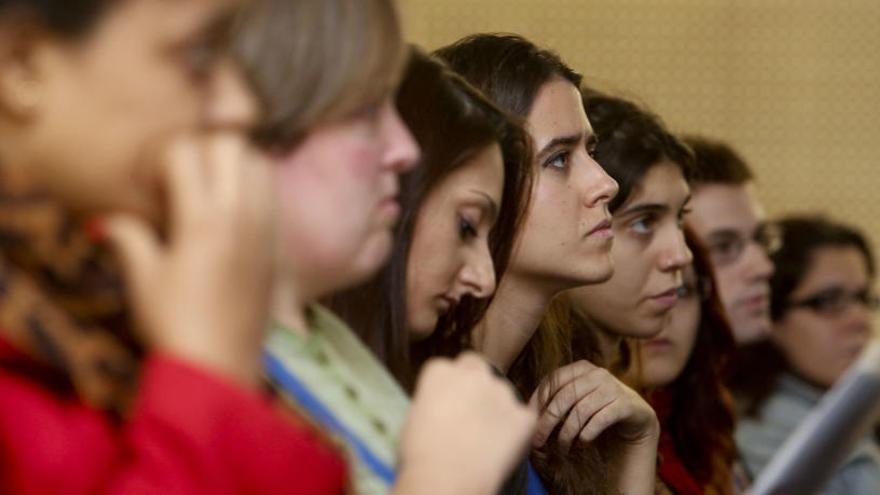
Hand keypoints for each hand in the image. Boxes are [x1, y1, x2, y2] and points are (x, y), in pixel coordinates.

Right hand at [105, 132, 275, 387]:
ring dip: (236, 163)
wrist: (220, 368)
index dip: (162, 158)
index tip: (152, 183)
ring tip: (212, 189)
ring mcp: (265, 229)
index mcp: (203, 220)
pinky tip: (231, 213)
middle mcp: (241, 216)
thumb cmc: (175, 324)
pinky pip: (273, 196)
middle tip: (185, 176)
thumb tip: (105, 219)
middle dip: (204, 148)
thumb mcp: (144, 279)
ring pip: (261, 164)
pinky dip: (254, 188)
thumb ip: (128, 237)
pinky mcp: (277, 246)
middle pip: (233, 144)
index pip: (187, 151)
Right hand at [397, 352, 536, 494]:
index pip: (449, 368)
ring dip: (496, 406)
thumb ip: (433, 399)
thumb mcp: (415, 416)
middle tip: (470, 411)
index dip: (449, 387)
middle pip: (477, 367)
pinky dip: (516, 429)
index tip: (447, 405)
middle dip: (475, 383)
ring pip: (502, 392)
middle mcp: (474, 373)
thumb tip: (442, 404)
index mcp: (441, 370)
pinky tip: (502, 447)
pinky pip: (523, 418)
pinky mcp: (523, 416)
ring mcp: (502, 392)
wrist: (447, 478)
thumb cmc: (421, 453)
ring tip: (485, 437)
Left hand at [529, 360, 658, 451]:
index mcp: (581, 368)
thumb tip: (526, 412)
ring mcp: (613, 387)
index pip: (553, 380)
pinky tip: (582, 442)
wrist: (634, 415)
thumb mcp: (576, 398)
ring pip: (581, 410)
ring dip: (568, 432)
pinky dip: (587, 433)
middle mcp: (597, 374)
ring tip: (562, 447)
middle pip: (565, 396)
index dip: (538, 400)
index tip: (528, 419)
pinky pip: (601, 419)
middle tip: (538, 440)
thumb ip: (557, 398)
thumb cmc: (596, 408)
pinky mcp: (626, 404)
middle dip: (548, 421)